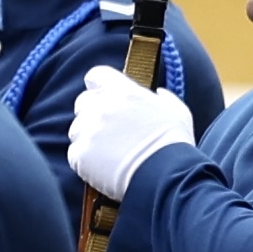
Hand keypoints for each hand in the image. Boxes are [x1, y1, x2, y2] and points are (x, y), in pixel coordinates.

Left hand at [66, 66, 195, 202]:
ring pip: (77, 129)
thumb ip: (164, 99)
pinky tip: (104, 168)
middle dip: (92, 114)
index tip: (103, 96)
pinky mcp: (80, 153)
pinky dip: (85, 161)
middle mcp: (102, 106)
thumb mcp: (177, 113)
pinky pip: (75, 153)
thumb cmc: (174, 145)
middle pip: (83, 102)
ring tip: (108, 154)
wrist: (164, 176)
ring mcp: (89, 129)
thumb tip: (159, 94)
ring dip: (87, 138)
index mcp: (124, 91)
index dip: (98, 86)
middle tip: (109, 133)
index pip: (96, 75)